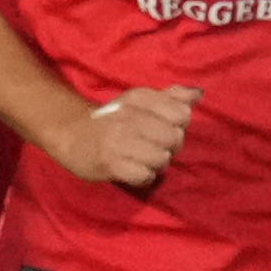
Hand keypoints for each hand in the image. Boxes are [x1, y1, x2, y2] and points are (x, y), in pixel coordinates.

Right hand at [57, 86, 199, 187]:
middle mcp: (129, 117)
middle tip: (154, 146)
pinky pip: (146, 176)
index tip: (164, 125)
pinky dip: (144, 177)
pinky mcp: (111, 164)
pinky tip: (134, 170)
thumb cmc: (115, 119)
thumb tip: (198, 94)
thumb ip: (171, 97)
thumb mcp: (140, 101)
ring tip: (143, 159)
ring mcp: (118, 141)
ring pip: (163, 159)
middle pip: (175, 138)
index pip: (182, 113)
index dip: (179, 124)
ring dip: (157, 164)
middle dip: (170, 147)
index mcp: (139, 99)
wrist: (72, 134)